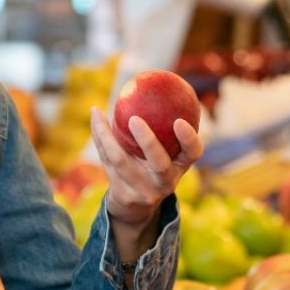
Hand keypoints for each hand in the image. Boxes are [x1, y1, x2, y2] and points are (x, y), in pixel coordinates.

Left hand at [89, 107, 202, 228]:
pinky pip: (106, 161)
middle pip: (159, 163)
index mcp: (181, 167)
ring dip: (107, 136)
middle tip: (135, 119)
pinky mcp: (123, 194)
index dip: (188, 139)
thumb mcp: (166, 153)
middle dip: (148, 142)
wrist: (134, 207)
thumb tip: (160, 82)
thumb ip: (166, 127)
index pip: (193, 153)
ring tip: (99, 113)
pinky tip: (96, 116)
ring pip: (121, 161)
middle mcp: (166, 182)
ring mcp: (144, 191)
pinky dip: (99, 137)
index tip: (179, 121)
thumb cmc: (152, 167)